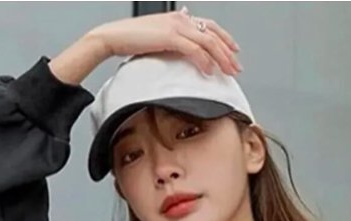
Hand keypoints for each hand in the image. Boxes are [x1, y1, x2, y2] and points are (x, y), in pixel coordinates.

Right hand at [89, 8, 240, 75]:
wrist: (114, 36)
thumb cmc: (131, 40)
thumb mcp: (157, 38)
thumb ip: (173, 40)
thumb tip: (184, 48)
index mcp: (179, 18)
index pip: (210, 25)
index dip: (225, 38)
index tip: (234, 50)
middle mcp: (181, 19)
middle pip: (213, 34)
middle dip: (227, 53)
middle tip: (236, 67)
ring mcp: (176, 27)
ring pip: (208, 42)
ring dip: (221, 58)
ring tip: (228, 72)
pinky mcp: (170, 37)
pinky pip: (194, 50)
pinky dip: (204, 61)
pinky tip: (209, 71)